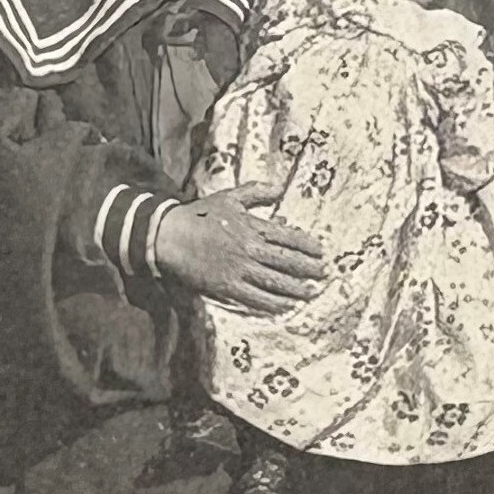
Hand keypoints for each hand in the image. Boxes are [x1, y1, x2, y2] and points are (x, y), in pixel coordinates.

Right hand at [154, 186, 327, 315]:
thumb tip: (279, 187)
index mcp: (252, 226)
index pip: (289, 237)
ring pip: (275, 282)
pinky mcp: (227, 286)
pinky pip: (255, 298)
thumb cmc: (199, 216)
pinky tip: (286, 306)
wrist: (169, 236)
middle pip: (287, 261)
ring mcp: (239, 269)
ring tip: (312, 292)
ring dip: (297, 289)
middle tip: (323, 273)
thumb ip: (256, 192)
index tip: (321, 251)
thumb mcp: (229, 197)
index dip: (308, 246)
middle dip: (308, 269)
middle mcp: (250, 249)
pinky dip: (273, 303)